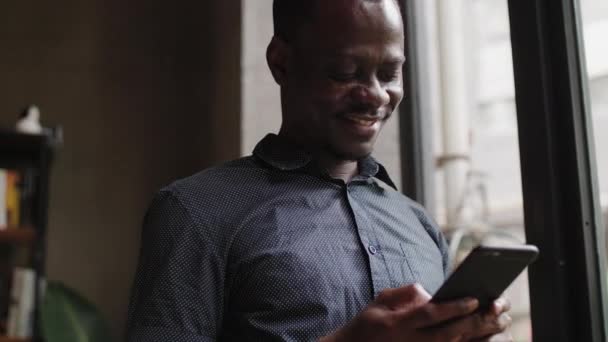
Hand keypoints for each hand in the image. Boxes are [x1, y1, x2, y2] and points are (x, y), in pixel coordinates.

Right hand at [320, 284, 511, 341]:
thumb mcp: (379, 302)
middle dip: (476, 322)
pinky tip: (486, 338)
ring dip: (480, 336)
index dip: (453, 308)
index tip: (474, 299)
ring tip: (500, 323)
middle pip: (450, 334)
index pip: (430, 315)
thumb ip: (405, 293)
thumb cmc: (367, 325)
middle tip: (497, 310)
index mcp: (398, 325)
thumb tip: (429, 293)